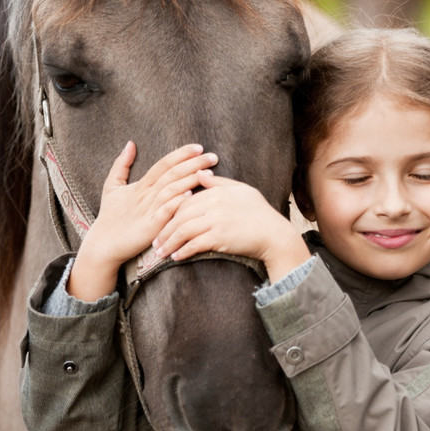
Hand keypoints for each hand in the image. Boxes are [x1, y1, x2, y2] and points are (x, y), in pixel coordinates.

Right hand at [67, 142, 217, 300]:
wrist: (103, 245)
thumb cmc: (109, 216)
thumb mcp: (112, 186)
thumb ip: (121, 165)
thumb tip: (130, 144)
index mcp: (140, 185)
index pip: (163, 164)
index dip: (181, 154)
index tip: (199, 147)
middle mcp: (145, 195)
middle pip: (172, 174)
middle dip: (193, 164)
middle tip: (213, 156)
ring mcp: (148, 210)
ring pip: (171, 190)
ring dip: (190, 180)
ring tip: (209, 173)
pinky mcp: (149, 227)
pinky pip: (165, 212)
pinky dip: (176, 202)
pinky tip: (190, 194)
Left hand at [153, 172, 310, 281]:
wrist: (274, 234)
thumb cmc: (260, 213)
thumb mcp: (242, 191)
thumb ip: (219, 183)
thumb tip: (200, 173)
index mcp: (217, 191)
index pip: (185, 200)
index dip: (170, 212)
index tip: (161, 223)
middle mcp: (214, 204)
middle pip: (180, 215)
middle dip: (164, 230)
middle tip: (155, 242)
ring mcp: (216, 221)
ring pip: (183, 230)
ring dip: (170, 243)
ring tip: (161, 253)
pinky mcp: (220, 237)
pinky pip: (194, 244)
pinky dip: (183, 251)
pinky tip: (176, 257)